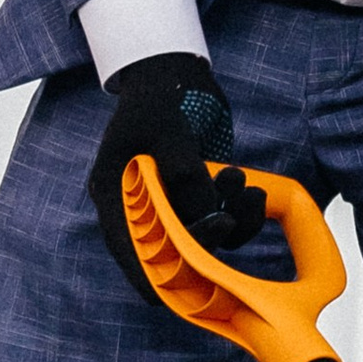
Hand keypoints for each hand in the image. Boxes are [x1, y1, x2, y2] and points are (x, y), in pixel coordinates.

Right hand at [88, 53, 267, 297]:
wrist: (173, 71)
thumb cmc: (159, 97)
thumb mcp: (165, 130)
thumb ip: (183, 175)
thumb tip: (207, 219)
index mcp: (115, 195)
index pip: (128, 249)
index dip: (151, 275)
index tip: (176, 290)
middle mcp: (141, 206)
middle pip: (170, 250)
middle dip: (203, 242)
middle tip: (225, 219)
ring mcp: (172, 202)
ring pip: (203, 238)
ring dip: (230, 221)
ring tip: (239, 182)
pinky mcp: (199, 195)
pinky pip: (222, 221)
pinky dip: (241, 210)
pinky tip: (247, 184)